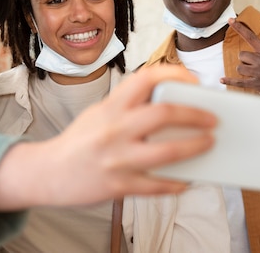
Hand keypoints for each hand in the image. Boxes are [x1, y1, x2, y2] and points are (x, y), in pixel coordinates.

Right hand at [0, 65, 216, 209]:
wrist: (47, 172)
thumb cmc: (78, 142)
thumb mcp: (99, 113)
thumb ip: (128, 108)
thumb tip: (170, 107)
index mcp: (110, 106)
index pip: (147, 77)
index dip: (175, 74)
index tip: (194, 80)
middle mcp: (114, 128)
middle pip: (165, 112)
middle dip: (196, 114)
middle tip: (213, 118)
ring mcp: (116, 158)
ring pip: (168, 152)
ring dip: (195, 147)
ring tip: (208, 144)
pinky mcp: (117, 184)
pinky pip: (156, 185)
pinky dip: (176, 183)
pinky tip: (186, 180)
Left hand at [220, 18, 259, 94]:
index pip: (251, 37)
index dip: (240, 28)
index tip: (230, 20)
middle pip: (242, 55)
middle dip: (244, 59)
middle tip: (253, 64)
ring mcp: (259, 73)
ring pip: (240, 68)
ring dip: (243, 70)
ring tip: (253, 73)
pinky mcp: (257, 84)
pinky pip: (239, 82)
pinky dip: (230, 81)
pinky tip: (222, 80)